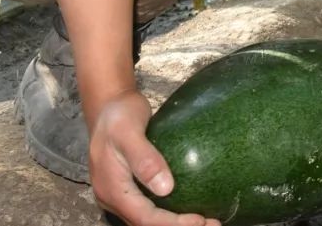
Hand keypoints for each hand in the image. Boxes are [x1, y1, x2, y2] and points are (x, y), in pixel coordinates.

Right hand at [88, 90, 218, 225]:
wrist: (108, 106)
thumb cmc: (119, 116)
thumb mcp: (128, 132)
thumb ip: (144, 159)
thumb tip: (166, 189)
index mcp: (111, 189)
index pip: (144, 218)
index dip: (172, 224)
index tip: (200, 220)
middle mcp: (114, 198)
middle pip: (147, 223)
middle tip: (212, 223)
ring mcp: (121, 194)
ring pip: (149, 218)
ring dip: (175, 223)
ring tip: (208, 220)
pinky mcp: (131, 187)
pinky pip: (150, 207)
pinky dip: (170, 212)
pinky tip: (191, 207)